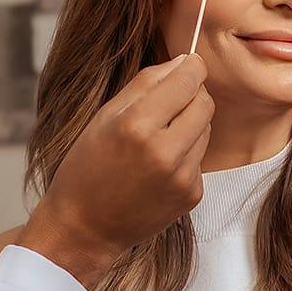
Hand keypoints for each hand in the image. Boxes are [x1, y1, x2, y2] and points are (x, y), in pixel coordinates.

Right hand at [20, 54, 213, 285]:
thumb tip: (184, 62)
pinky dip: (185, 155)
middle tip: (167, 103)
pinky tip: (158, 167)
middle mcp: (165, 152)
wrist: (85, 228)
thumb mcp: (104, 116)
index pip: (188, 79)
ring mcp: (182, 177)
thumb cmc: (87, 169)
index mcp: (137, 127)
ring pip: (206, 129)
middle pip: (205, 102)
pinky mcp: (192, 195)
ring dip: (188, 125)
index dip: (190, 67)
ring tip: (157, 139)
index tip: (186, 66)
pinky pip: (200, 159)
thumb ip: (146, 84)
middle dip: (191, 95)